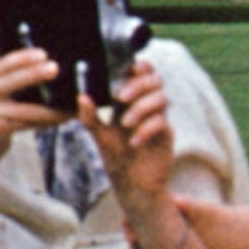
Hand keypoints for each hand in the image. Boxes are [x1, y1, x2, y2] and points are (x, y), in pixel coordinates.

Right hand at [0, 47, 68, 164]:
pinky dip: (46, 122)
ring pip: (26, 109)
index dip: (25, 57)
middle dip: (36, 74)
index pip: (6, 63)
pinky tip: (60, 119)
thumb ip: (11, 80)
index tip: (44, 53)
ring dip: (51, 109)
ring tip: (69, 107)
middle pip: (13, 80)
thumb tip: (48, 68)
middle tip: (55, 68)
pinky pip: (27, 124)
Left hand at [78, 60, 172, 207]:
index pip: (142, 71)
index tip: (127, 70)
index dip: (139, 65)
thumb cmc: (116, 156)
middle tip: (120, 97)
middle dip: (138, 85)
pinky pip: (163, 121)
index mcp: (130, 99)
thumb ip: (90, 116)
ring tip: (126, 124)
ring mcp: (158, 118)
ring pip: (162, 98)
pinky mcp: (166, 134)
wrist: (132, 183)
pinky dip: (147, 129)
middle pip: (155, 79)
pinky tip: (134, 142)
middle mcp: (147, 104)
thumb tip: (82, 96)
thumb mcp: (99, 135)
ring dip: (141, 107)